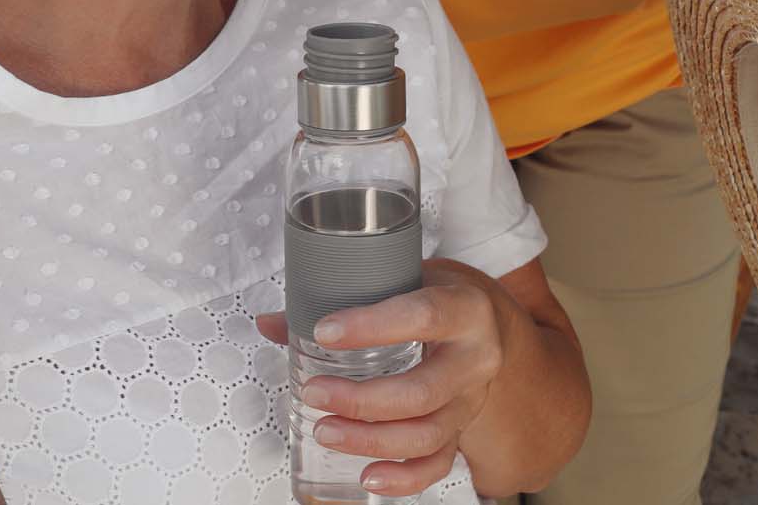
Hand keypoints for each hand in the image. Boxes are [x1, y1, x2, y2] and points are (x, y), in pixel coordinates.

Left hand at [255, 259, 507, 495]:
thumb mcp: (400, 280)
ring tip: (324, 431)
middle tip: (314, 393)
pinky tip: (369, 476)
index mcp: (464, 308)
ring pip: (427, 434)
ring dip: (371, 440)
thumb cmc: (436, 295)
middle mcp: (475, 358)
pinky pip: (438, 463)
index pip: (422, 316)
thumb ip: (340, 298)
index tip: (324, 332)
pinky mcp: (463, 428)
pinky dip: (405, 477)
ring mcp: (471, 400)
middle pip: (421, 392)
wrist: (485, 319)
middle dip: (361, 401)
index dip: (371, 326)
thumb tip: (272, 322)